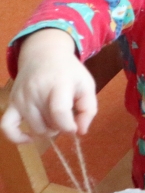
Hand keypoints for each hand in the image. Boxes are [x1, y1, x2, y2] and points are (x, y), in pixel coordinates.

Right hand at [0, 29, 95, 143]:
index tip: (75, 128)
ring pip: (34, 128)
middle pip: (47, 124)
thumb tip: (80, 132)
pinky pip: (7, 126)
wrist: (43, 54)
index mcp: (58, 83)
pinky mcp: (11, 103)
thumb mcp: (86, 84)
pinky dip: (16, 137)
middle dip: (60, 127)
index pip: (59, 111)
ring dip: (47, 130)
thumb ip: (88, 109)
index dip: (68, 126)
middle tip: (66, 117)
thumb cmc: (68, 71)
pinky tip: (29, 138)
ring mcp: (21, 98)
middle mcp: (36, 91)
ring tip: (54, 119)